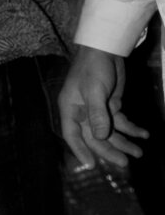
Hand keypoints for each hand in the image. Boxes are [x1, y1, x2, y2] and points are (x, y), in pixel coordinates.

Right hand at [59, 45, 147, 169]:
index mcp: (71, 109)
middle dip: (110, 149)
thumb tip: (101, 137)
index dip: (80, 151)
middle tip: (125, 163)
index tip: (91, 165)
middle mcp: (82, 112)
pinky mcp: (110, 105)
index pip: (73, 135)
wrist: (105, 49)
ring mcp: (97, 110)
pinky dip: (132, 128)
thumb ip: (97, 114)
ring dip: (124, 142)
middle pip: (94, 137)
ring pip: (109, 132)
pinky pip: (120, 122)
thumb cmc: (93, 68)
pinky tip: (143, 134)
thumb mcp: (94, 90)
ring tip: (139, 153)